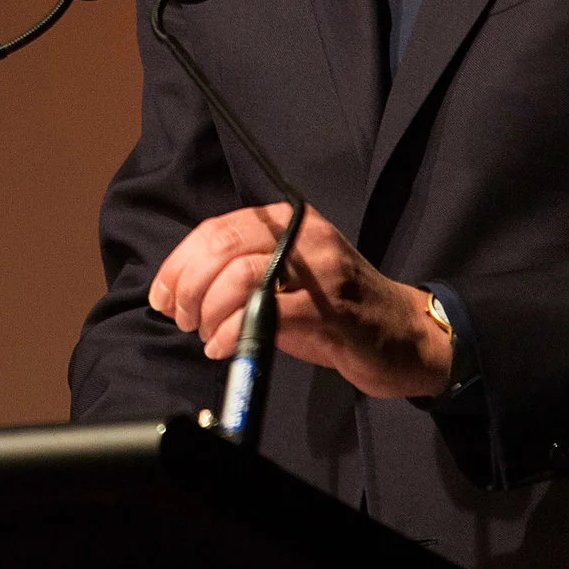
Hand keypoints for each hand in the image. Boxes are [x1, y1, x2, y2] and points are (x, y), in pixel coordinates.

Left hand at [146, 203, 451, 399]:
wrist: (405, 335)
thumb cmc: (338, 310)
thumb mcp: (287, 279)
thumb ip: (242, 271)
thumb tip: (182, 289)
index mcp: (288, 221)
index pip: (216, 229)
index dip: (179, 264)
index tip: (162, 295)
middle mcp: (304, 235)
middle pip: (222, 248)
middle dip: (187, 287)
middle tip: (182, 318)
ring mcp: (320, 270)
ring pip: (240, 276)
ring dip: (208, 311)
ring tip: (206, 335)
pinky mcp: (331, 309)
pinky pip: (266, 314)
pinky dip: (234, 333)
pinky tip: (225, 347)